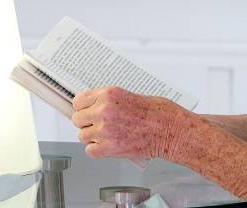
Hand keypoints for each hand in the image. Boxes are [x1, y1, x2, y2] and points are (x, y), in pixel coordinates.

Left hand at [70, 86, 188, 159]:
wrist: (169, 129)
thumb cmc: (156, 112)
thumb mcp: (127, 95)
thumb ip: (107, 101)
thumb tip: (93, 107)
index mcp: (108, 95)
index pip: (79, 101)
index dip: (83, 107)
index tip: (85, 110)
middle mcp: (103, 111)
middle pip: (77, 119)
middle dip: (87, 122)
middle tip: (97, 124)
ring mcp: (104, 130)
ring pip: (82, 136)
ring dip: (92, 137)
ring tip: (106, 135)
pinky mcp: (109, 148)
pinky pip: (90, 150)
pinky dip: (97, 150)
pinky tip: (107, 145)